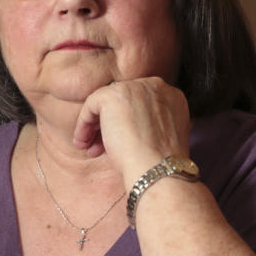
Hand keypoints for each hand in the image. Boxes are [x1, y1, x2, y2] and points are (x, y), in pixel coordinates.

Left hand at [71, 77, 191, 187]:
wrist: (157, 169)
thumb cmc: (159, 162)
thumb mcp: (160, 136)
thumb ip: (149, 122)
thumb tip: (122, 124)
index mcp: (172, 96)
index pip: (140, 102)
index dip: (127, 122)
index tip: (120, 141)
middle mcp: (156, 86)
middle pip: (123, 101)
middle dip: (110, 124)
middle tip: (99, 146)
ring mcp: (135, 87)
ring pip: (106, 102)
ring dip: (95, 125)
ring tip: (89, 148)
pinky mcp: (114, 94)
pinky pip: (91, 105)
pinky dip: (84, 124)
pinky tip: (83, 143)